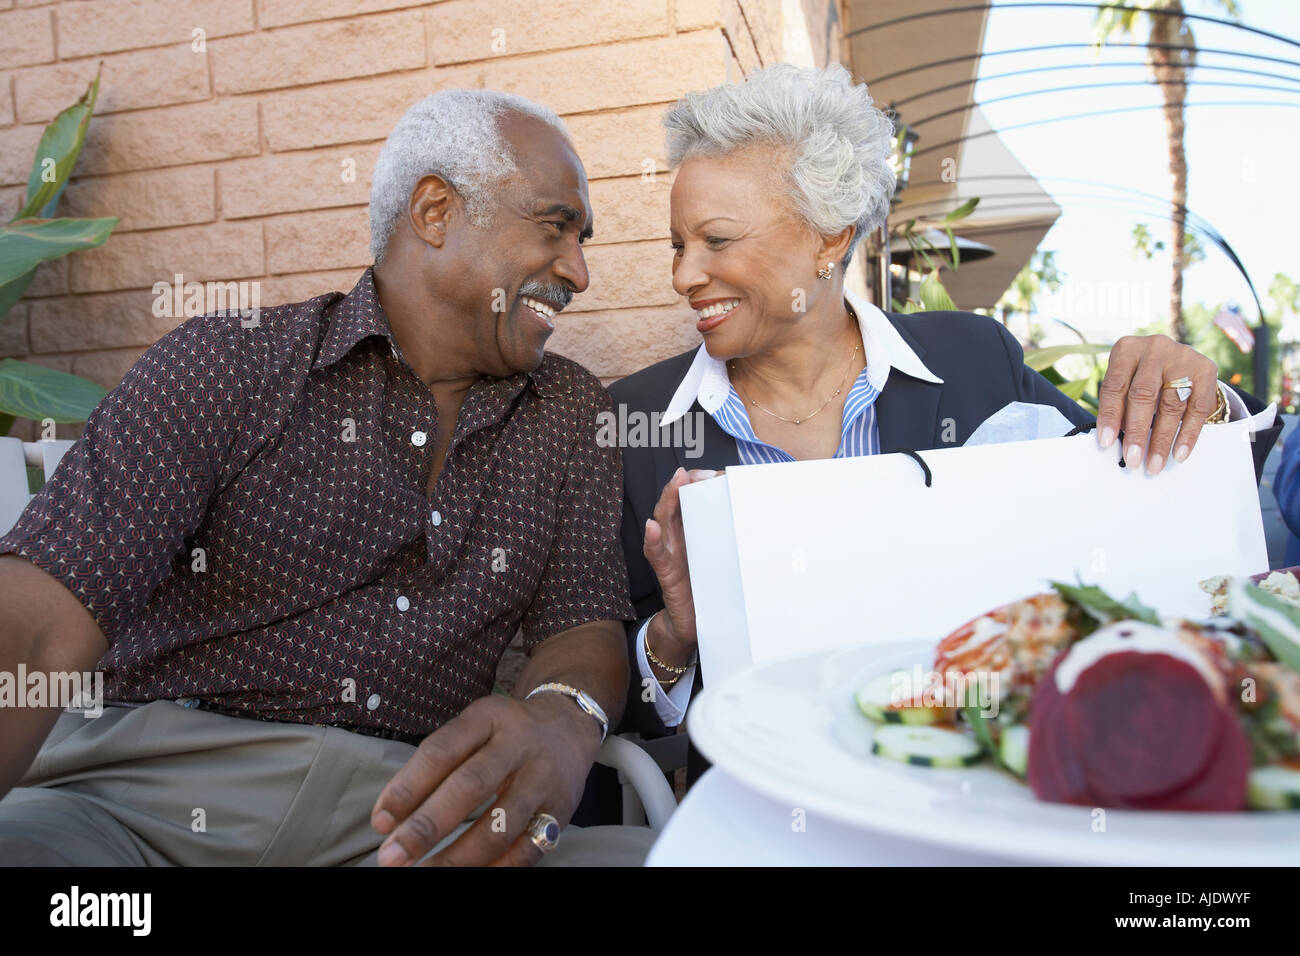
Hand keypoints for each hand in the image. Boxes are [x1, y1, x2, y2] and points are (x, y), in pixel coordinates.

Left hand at [370, 692, 600, 866]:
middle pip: (469, 787)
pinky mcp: (560, 810)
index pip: (441, 752)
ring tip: (427, 872)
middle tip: (392, 857)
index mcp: (488, 718)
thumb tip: (389, 819)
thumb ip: (436, 764)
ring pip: (499, 825)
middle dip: (426, 827)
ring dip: (458, 857)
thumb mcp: (473, 725)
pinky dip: (497, 868)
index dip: (406, 788)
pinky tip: (470, 874)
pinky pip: (527, 849)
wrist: (569, 725)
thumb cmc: (504, 732)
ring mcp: (542, 779)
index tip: (380, 822)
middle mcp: (518, 745)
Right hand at [643, 467, 721, 659]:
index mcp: (694, 529)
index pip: (694, 497)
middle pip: (677, 502)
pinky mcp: (666, 573)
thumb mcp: (726, 558)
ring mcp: (670, 553)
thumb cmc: (710, 588)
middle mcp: (679, 536)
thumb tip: (767, 517)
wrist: (693, 625)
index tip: (719, 472)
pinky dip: (653, 540)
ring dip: (668, 499)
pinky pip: (656, 554)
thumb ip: (735, 537)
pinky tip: (652, 527)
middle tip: (694, 470)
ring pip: (664, 520)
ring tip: (675, 482)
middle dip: (685, 483)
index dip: (702, 481)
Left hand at [1094, 334, 1218, 475]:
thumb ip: (1119, 404)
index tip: (1107, 442)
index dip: (1110, 416)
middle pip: (1144, 395)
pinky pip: (1197, 408)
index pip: (1115, 386)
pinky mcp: (1206, 370)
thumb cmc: (1141, 375)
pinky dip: (1188, 434)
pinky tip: (1179, 453)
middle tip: (1133, 459)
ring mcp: (1183, 357)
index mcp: (1127, 349)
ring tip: (1154, 463)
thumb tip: (1114, 441)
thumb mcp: (1125, 380)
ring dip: (1162, 439)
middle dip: (1137, 432)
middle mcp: (1155, 349)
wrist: (1175, 358)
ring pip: (1171, 404)